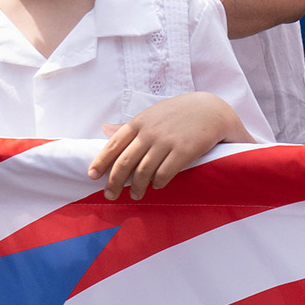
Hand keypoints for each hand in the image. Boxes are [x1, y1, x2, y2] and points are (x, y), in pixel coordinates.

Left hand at [90, 93, 242, 198]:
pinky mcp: (184, 151)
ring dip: (136, 186)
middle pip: (125, 161)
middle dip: (114, 181)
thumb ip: (130, 126)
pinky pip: (165, 172)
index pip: (113, 144)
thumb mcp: (152, 114)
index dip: (101, 161)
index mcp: (139, 123)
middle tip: (110, 195)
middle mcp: (150, 132)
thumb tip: (105, 129)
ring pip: (143, 171)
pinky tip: (157, 186)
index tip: (92, 176)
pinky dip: (158, 182)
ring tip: (135, 195)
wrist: (212, 109)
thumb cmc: (179, 113)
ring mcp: (167, 142)